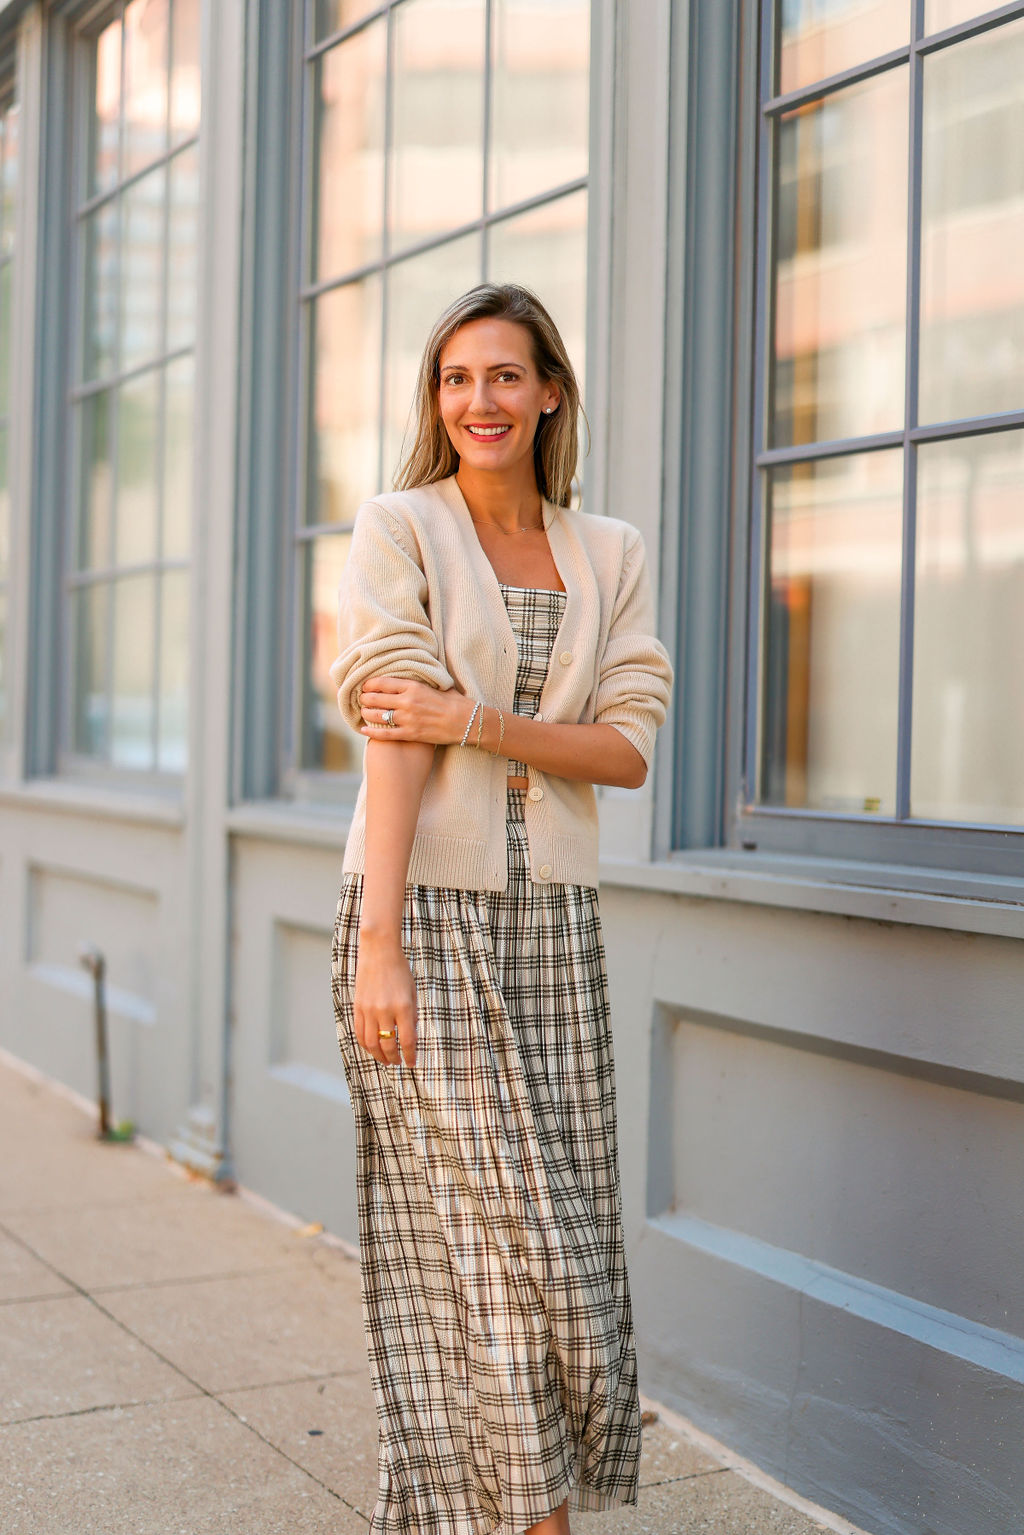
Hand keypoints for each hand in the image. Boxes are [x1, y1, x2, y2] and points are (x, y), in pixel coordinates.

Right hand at [354, 930, 417, 1066]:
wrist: (379, 951)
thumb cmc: (400, 970)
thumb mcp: (412, 992)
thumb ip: (412, 1015)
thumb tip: (409, 1037)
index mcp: (403, 1007)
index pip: (407, 1040)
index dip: (410, 1055)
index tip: (412, 1063)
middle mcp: (385, 1010)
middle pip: (388, 1045)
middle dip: (394, 1058)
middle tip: (398, 1063)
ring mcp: (369, 1009)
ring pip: (371, 1043)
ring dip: (379, 1056)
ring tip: (385, 1060)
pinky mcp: (358, 1007)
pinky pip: (359, 1032)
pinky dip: (365, 1044)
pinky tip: (372, 1048)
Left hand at [360, 677, 473, 745]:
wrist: (467, 722)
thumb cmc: (455, 702)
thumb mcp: (438, 685)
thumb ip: (423, 681)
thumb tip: (417, 673)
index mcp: (414, 687)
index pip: (383, 682)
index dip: (370, 684)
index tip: (365, 685)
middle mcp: (407, 702)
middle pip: (376, 698)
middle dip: (365, 698)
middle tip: (361, 699)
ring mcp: (408, 719)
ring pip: (378, 715)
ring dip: (367, 713)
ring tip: (363, 711)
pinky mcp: (411, 734)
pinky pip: (386, 734)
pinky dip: (373, 732)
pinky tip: (364, 730)